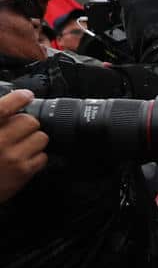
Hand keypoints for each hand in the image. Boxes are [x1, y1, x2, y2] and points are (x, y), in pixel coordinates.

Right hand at [0, 89, 48, 203]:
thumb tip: (8, 106)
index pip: (3, 108)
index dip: (18, 98)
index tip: (25, 96)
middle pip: (29, 121)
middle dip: (27, 124)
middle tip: (19, 130)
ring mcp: (12, 157)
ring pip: (41, 138)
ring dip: (34, 140)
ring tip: (21, 145)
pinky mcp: (23, 172)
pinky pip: (43, 156)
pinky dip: (36, 157)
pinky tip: (23, 159)